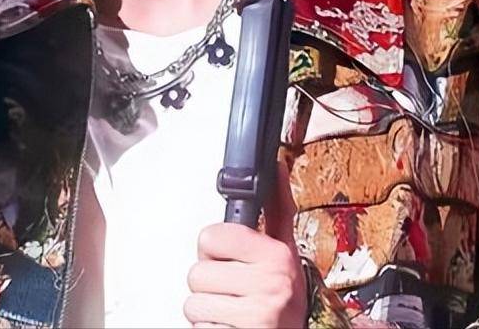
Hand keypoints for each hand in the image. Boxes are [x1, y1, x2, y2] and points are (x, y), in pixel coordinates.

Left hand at [184, 157, 308, 328]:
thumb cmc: (286, 302)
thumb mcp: (284, 253)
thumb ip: (276, 210)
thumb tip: (277, 166)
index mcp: (276, 256)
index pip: (208, 237)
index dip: (214, 251)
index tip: (232, 260)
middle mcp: (269, 285)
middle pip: (196, 272)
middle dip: (210, 285)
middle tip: (234, 292)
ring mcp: (256, 316)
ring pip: (192, 303)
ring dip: (207, 311)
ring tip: (233, 311)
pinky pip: (197, 328)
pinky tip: (230, 326)